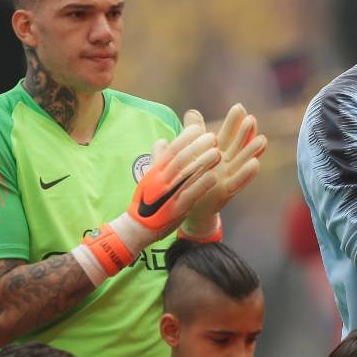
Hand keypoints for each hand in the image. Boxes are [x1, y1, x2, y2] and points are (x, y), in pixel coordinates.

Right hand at [130, 123, 221, 237]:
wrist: (139, 228)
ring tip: (217, 153)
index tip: (198, 128)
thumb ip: (158, 159)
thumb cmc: (147, 201)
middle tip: (212, 137)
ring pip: (185, 174)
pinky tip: (214, 177)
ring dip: (202, 162)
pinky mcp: (176, 208)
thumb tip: (162, 140)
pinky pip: (189, 195)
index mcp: (156, 171)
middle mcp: (161, 180)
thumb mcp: (150, 178)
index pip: (171, 150)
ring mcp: (168, 194)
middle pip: (180, 159)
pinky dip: (201, 185)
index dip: (185, 137)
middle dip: (197, 146)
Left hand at [181, 104, 267, 235]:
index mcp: (216, 152)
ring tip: (262, 139)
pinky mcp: (225, 192)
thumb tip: (193, 112)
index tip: (239, 107)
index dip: (233, 122)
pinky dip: (246, 174)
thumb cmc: (189, 176)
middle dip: (245, 132)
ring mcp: (227, 177)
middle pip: (238, 145)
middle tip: (251, 118)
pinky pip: (237, 182)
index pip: (227, 134)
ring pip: (242, 162)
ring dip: (252, 151)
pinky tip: (255, 164)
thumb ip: (193, 133)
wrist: (184, 204)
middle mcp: (226, 163)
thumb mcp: (189, 152)